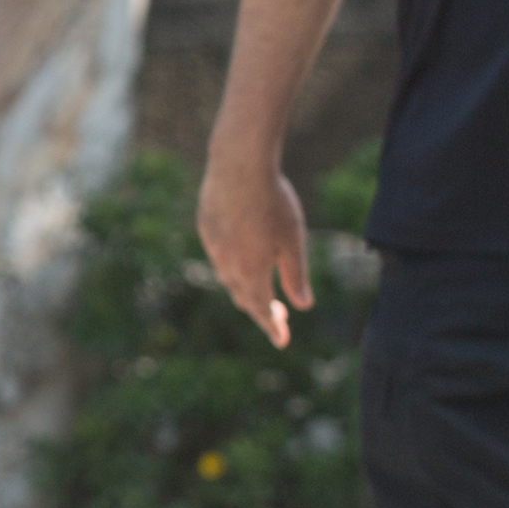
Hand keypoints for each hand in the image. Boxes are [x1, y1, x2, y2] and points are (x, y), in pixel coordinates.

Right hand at [197, 143, 318, 350]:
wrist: (238, 165)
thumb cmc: (273, 202)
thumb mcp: (293, 240)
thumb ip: (296, 275)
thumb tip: (303, 305)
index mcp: (251, 273)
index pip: (262, 311)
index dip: (273, 328)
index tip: (282, 342)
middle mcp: (227, 266)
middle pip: (243, 298)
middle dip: (261, 310)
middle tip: (280, 315)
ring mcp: (213, 247)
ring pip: (228, 278)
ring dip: (245, 287)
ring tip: (260, 286)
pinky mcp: (205, 228)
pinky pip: (219, 256)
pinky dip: (233, 265)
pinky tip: (243, 253)